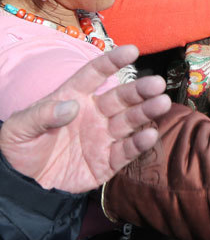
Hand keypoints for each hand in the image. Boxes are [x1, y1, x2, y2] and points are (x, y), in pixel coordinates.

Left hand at [0, 45, 170, 193]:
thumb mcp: (18, 129)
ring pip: (130, 120)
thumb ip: (42, 114)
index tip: (132, 51)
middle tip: (157, 83)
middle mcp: (94, 115)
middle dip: (140, 89)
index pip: (94, 75)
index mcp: (73, 99)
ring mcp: (103, 138)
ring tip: (161, 103)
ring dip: (147, 111)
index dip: (112, 62)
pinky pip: (127, 151)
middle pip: (121, 98)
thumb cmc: (19, 151)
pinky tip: (150, 134)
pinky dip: (140, 143)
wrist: (22, 188)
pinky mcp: (107, 162)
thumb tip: (71, 107)